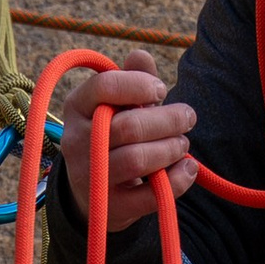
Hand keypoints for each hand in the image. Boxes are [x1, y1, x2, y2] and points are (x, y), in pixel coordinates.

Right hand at [58, 59, 197, 231]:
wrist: (92, 191)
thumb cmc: (113, 135)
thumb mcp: (119, 104)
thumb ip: (133, 79)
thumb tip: (140, 55)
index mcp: (77, 107)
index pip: (103, 87)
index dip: (139, 85)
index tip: (161, 90)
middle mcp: (76, 142)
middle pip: (127, 127)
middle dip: (167, 120)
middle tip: (188, 117)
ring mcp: (89, 177)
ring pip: (135, 160)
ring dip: (170, 149)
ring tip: (182, 144)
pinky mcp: (109, 208)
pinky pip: (148, 196)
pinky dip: (176, 180)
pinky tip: (188, 168)